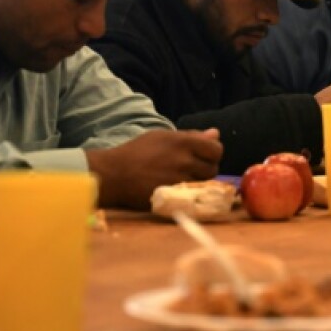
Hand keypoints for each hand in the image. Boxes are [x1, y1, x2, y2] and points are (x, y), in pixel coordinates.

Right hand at [86, 129, 222, 209]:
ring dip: (199, 182)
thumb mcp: (163, 137)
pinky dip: (190, 193)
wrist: (114, 175)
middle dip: (207, 168)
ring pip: (204, 184)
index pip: (216, 149)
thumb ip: (191, 136)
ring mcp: (179, 180)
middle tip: (194, 169)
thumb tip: (216, 133)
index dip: (212, 153)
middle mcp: (184, 161)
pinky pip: (193, 196)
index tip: (204, 155)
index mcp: (182, 142)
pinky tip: (180, 189)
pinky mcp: (173, 197)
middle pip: (213, 168)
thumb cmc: (137, 152)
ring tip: (185, 179)